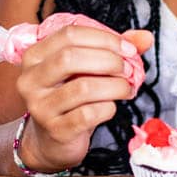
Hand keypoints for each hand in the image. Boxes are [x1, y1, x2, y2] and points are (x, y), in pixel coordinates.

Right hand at [15, 26, 153, 171]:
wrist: (51, 141)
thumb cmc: (69, 99)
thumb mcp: (84, 70)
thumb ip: (111, 50)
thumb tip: (145, 37)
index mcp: (35, 56)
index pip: (69, 34)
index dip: (104, 38)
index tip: (128, 49)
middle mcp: (31, 79)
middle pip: (70, 57)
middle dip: (108, 60)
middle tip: (128, 69)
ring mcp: (40, 106)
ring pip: (83, 87)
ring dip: (114, 86)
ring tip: (125, 89)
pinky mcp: (55, 129)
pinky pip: (88, 114)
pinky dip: (108, 108)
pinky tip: (110, 107)